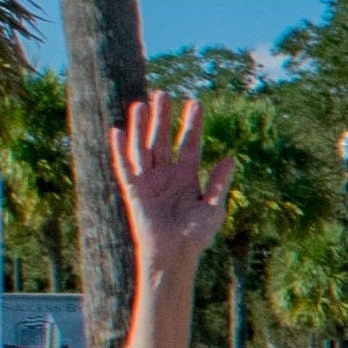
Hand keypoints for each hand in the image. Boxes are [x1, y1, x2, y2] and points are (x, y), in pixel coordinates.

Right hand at [109, 94, 234, 278]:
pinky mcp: (133, 190)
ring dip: (141, 127)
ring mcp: (149, 180)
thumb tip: (230, 158)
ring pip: (143, 147)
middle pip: (163, 140)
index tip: (194, 103)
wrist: (173, 254)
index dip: (191, 124)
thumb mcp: (212, 208)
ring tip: (141, 104)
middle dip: (163, 118)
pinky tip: (117, 131)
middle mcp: (166, 175)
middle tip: (162, 93)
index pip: (189, 144)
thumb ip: (218, 183)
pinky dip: (120, 150)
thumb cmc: (195, 236)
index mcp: (187, 177)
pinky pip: (125, 167)